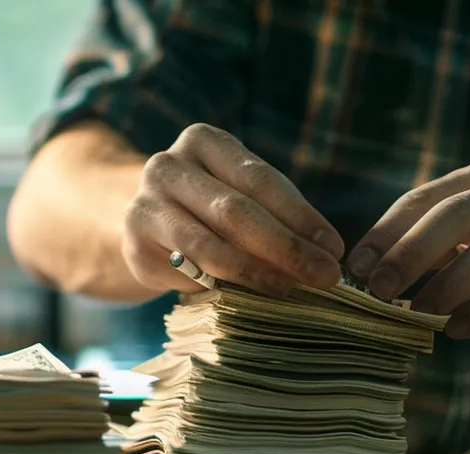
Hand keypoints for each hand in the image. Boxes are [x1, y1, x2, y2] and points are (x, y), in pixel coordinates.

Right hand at [122, 124, 344, 295]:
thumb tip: (326, 252)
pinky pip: (187, 271)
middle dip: (286, 247)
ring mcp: (145, 204)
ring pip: (208, 245)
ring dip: (256, 272)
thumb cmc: (210, 206)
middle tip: (325, 276)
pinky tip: (250, 296)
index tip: (334, 248)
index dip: (301, 216)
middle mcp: (168, 165)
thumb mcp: (242, 195)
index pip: (260, 178)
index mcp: (203, 141)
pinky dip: (222, 285)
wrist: (146, 224)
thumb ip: (278, 214)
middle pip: (235, 211)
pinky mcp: (134, 245)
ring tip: (291, 289)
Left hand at [345, 162, 469, 338]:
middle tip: (379, 289)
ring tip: (417, 313)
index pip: (422, 198)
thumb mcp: (466, 233)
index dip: (385, 233)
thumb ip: (423, 244)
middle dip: (411, 253)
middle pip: (456, 216)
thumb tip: (364, 275)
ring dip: (447, 286)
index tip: (356, 268)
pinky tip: (456, 329)